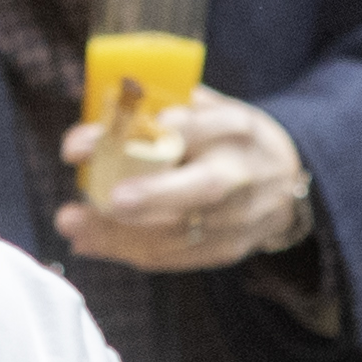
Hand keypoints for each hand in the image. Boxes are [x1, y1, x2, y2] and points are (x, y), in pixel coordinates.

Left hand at [60, 91, 311, 271]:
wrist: (288, 184)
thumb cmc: (233, 139)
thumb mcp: (213, 108)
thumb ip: (169, 104)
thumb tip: (104, 108)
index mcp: (234, 128)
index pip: (193, 128)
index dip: (148, 132)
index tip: (106, 138)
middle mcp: (241, 174)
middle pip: (202, 188)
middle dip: (152, 195)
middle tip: (109, 198)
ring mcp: (237, 218)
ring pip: (179, 232)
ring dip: (119, 233)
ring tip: (73, 223)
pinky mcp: (226, 249)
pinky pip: (174, 256)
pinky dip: (127, 251)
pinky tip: (90, 241)